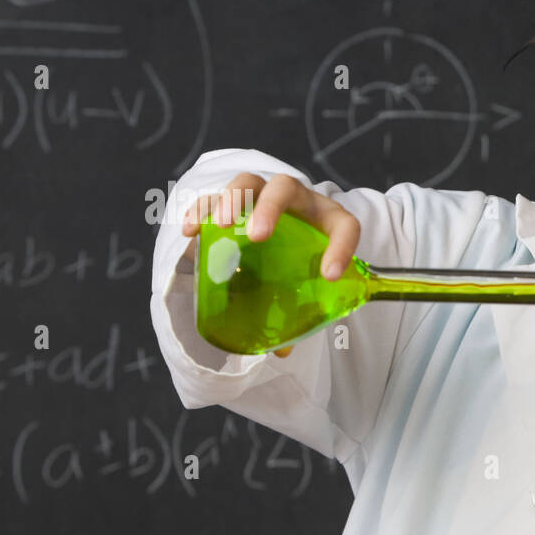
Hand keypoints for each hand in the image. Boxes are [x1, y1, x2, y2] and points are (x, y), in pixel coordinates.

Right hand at [179, 171, 362, 357]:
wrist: (282, 241)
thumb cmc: (300, 266)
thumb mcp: (308, 287)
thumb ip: (299, 312)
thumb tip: (280, 351)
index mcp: (328, 221)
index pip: (344, 227)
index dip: (341, 249)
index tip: (329, 277)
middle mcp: (297, 201)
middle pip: (285, 188)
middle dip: (270, 208)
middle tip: (256, 236)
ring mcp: (261, 196)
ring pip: (248, 183)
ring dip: (233, 200)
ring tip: (221, 225)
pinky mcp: (231, 202)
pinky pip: (213, 197)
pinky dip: (200, 210)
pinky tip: (189, 231)